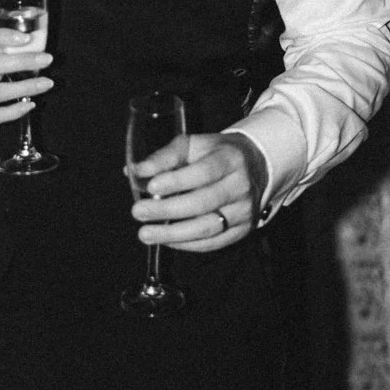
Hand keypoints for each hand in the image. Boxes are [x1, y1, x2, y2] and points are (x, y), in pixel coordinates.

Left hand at [129, 131, 267, 251]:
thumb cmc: (215, 155)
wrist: (253, 166)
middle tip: (139, 211)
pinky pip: (213, 243)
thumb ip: (164, 156)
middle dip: (167, 210)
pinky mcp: (243, 229)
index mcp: (230, 159)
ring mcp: (244, 210)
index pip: (204, 172)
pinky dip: (186, 244)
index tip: (151, 187)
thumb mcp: (192, 145)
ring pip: (208, 227)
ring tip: (146, 233)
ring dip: (173, 233)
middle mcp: (241, 186)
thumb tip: (137, 171)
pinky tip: (166, 240)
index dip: (176, 181)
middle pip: (203, 202)